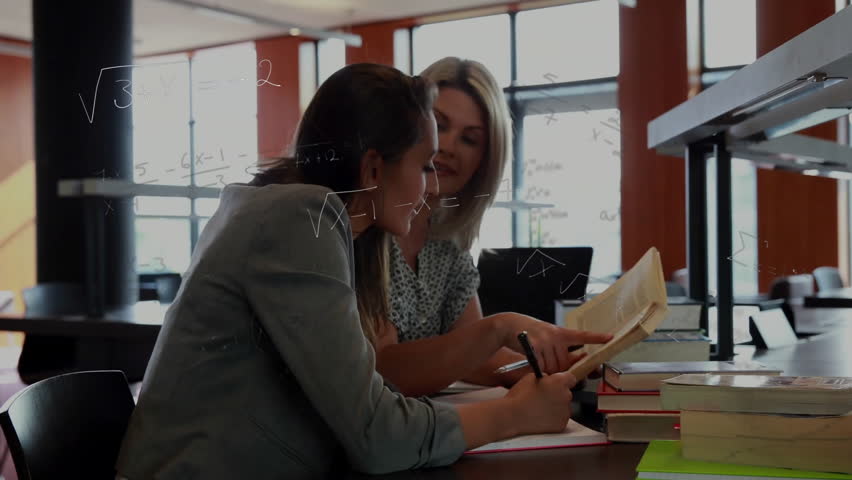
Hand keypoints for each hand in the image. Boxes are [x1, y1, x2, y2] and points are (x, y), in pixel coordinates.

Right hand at [493, 312, 611, 373]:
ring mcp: (545, 341)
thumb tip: (567, 366)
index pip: (582, 335)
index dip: (597, 337)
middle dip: (556, 369)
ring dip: (545, 369)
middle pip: (563, 363)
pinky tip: (531, 362)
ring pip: (552, 367)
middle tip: (546, 364)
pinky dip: (537, 368)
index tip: (610, 337)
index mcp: (560, 332)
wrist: (508, 325)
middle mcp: (555, 336)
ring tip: (536, 360)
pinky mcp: (534, 347)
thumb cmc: (528, 332)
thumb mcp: (546, 336)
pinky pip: (540, 366)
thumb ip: (558, 348)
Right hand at [504, 371, 576, 435]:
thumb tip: (549, 380)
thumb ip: (545, 378)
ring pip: (564, 407)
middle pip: (566, 393)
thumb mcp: (530, 377)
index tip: (558, 384)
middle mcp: (565, 396)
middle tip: (543, 398)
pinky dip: (553, 419)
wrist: (513, 416)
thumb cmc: (519, 397)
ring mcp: (565, 412)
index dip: (564, 381)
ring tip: (539, 409)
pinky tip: (541, 417)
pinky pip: (560, 419)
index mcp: (559, 382)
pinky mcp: (561, 424)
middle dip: (557, 395)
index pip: (571, 378)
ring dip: (555, 407)